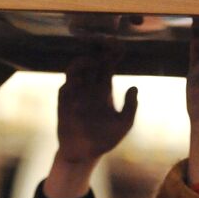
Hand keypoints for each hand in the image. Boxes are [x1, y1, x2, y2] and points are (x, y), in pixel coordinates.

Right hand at [44, 44, 137, 197]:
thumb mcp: (124, 124)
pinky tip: (81, 81)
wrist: (84, 154)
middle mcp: (89, 87)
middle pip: (92, 61)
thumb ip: (130, 107)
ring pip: (76, 69)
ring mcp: (75, 93)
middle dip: (97, 51)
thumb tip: (134, 87)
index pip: (108, 65)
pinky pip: (66, 86)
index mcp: (104, 89)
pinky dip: (72, 81)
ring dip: (83, 62)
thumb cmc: (105, 139)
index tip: (120, 46)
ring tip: (93, 62)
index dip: (113, 54)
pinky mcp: (63, 102)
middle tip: (104, 43)